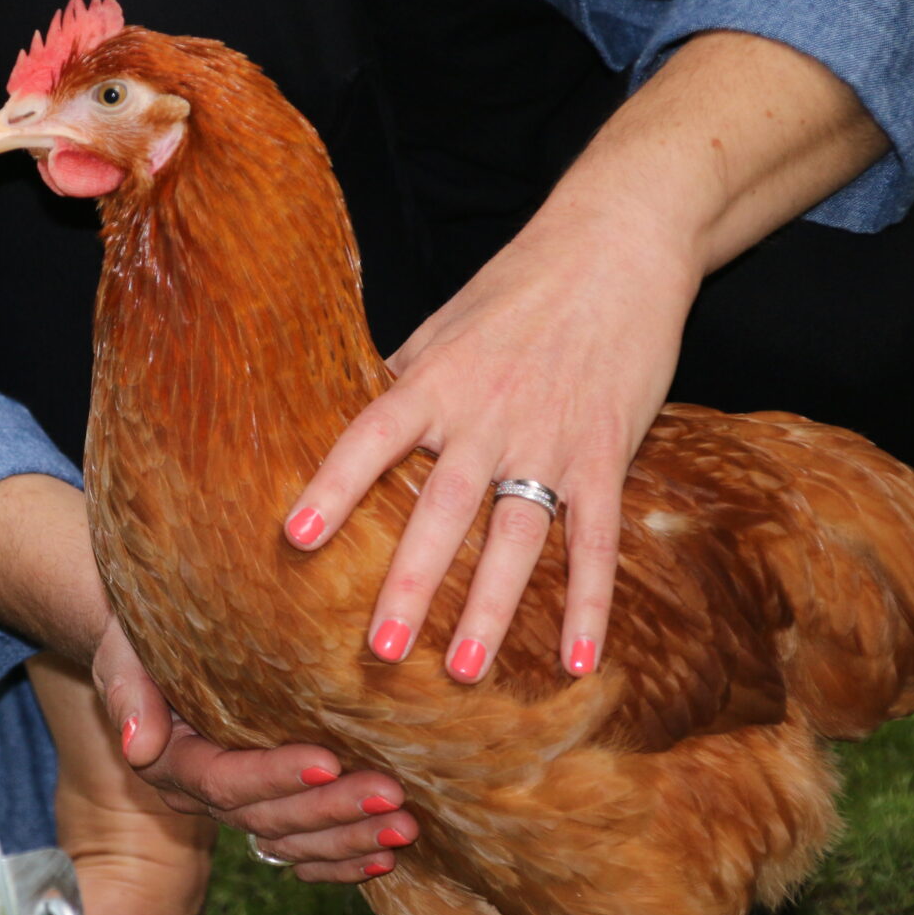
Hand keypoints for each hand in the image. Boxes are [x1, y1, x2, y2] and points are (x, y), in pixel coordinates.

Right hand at [91, 616, 412, 882]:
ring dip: (349, 839)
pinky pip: (302, 852)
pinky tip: (386, 859)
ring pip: (291, 842)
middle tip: (391, 796)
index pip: (225, 781)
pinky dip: (343, 860)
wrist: (156, 641)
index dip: (276, 776)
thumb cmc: (142, 636)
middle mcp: (202, 796)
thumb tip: (136, 744)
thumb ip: (130, 694)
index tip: (329, 763)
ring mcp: (237, 807)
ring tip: (404, 827)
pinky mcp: (266, 807)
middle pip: (267, 818)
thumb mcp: (125, 653)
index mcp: (171, 763)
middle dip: (331, 811)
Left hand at [287, 204, 694, 680]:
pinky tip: (579, 660)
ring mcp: (551, 439)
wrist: (618, 243)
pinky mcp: (607, 453)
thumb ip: (399, 382)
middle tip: (378, 647)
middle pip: (443, 509)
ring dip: (490, 608)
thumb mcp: (442, 325)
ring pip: (517, 535)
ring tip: (461, 671)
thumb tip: (338, 422)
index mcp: (435, 380)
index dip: (333, 487)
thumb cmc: (517, 284)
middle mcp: (488, 416)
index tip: (295, 537)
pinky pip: (597, 540)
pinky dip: (592, 601)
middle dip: (412, 581)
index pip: (371, 438)